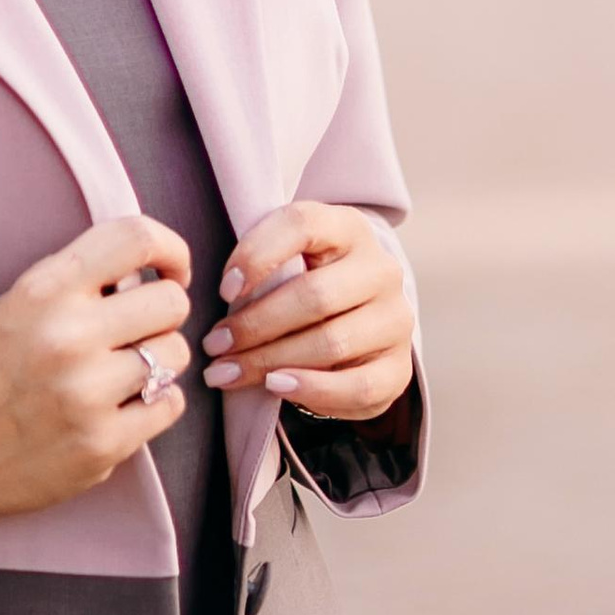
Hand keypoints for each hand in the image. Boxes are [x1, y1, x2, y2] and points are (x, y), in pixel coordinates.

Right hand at [0, 216, 192, 540]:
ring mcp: (87, 392)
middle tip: (136, 332)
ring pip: (176, 353)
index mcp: (45, 290)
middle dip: (161, 315)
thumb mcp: (19, 301)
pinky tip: (121, 406)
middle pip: (172, 301)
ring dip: (158, 361)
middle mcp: (68, 335)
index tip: (171, 269)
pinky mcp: (102, 444)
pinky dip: (155, 404)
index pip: (135, 238)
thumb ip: (80, 278)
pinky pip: (171, 404)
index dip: (170, 248)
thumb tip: (152, 271)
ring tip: (122, 374)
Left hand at [198, 202, 415, 423]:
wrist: (356, 319)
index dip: (257, 255)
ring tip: (228, 372)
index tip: (223, 290)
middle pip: (315, 296)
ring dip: (271, 362)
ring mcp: (396, 320)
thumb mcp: (286, 260)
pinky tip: (275, 387)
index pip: (302, 224)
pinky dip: (312, 390)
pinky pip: (357, 386)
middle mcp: (381, 269)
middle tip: (214, 346)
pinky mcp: (400, 368)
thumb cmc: (304, 283)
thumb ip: (261, 264)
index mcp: (349, 228)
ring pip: (331, 343)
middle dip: (254, 325)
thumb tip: (226, 298)